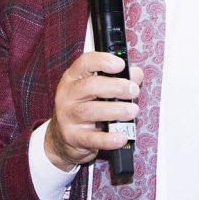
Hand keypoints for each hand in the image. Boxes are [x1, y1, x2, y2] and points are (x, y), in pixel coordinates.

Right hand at [44, 53, 143, 171]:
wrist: (62, 137)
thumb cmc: (84, 108)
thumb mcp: (96, 90)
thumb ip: (117, 80)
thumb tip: (136, 74)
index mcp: (73, 78)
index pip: (84, 63)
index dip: (103, 61)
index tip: (121, 65)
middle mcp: (67, 95)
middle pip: (90, 86)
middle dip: (116, 87)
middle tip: (134, 90)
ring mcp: (67, 117)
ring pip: (91, 111)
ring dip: (116, 110)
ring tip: (133, 111)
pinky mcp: (72, 137)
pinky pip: (92, 138)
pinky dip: (109, 138)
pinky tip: (122, 137)